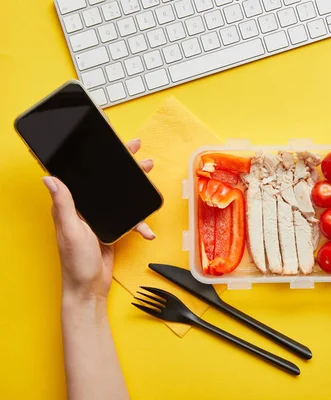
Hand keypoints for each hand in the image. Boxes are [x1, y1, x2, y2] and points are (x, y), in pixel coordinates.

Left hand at [42, 139, 154, 301]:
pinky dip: (140, 224)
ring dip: (136, 189)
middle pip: (105, 182)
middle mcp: (85, 209)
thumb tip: (50, 178)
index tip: (112, 146)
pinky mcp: (112, 230)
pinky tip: (146, 230)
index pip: (83, 176)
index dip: (97, 159)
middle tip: (137, 154)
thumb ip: (64, 204)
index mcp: (71, 206)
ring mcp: (99, 219)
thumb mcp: (70, 230)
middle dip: (123, 168)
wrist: (89, 287)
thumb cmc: (75, 262)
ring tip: (148, 177)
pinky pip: (129, 219)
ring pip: (121, 197)